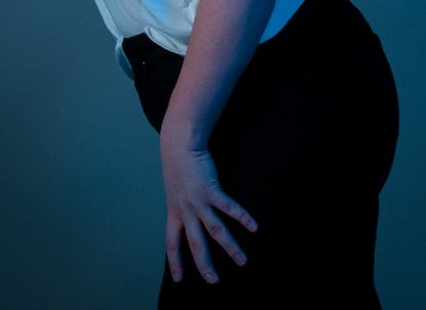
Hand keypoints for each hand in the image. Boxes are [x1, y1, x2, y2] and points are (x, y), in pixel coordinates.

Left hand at [160, 134, 258, 283]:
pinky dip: (242, 218)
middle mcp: (186, 211)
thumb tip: (185, 207)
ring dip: (230, 248)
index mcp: (174, 211)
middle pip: (196, 244)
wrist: (178, 144)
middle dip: (204, 265)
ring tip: (243, 261)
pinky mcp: (211, 189)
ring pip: (216, 231)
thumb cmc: (177, 162)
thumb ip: (180, 200)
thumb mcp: (174, 187)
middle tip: (214, 281)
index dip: (175, 261)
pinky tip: (254, 227)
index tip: (178, 279)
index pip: (172, 243)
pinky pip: (229, 208)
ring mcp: (198, 202)